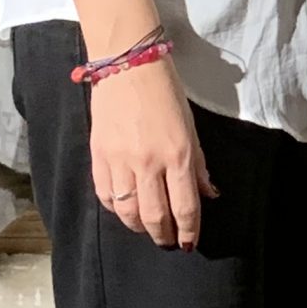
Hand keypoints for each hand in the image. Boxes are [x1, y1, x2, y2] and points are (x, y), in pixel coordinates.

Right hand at [88, 55, 216, 249]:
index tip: (189, 243)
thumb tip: (208, 194)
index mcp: (177, 155)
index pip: (185, 207)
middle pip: (154, 217)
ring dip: (139, 227)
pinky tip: (124, 209)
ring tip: (146, 229)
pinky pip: (105, 195)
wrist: (127, 64)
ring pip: (127, 212)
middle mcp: (148, 163)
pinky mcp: (98, 155)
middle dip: (163, 236)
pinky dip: (116, 208)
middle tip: (167, 241)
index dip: (188, 231)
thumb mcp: (191, 127)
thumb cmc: (166, 92)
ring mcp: (120, 161)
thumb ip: (197, 165)